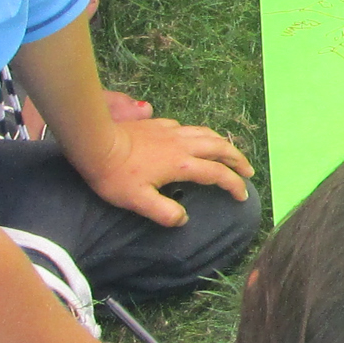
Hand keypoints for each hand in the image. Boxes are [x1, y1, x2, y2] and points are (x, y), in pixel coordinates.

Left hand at [70, 113, 254, 225]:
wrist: (96, 143)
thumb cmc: (116, 175)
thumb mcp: (138, 202)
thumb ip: (164, 212)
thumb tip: (183, 218)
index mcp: (182, 164)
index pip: (217, 174)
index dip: (233, 185)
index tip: (242, 196)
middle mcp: (182, 144)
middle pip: (219, 148)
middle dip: (237, 159)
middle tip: (248, 171)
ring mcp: (171, 131)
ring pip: (207, 133)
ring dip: (223, 143)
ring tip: (229, 152)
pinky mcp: (158, 124)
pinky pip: (188, 127)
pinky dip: (200, 134)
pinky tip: (194, 138)